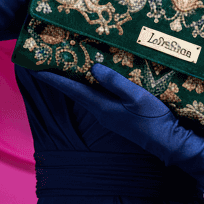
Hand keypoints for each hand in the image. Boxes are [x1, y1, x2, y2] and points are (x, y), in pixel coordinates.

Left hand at [29, 64, 179, 155]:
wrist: (168, 142)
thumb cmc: (153, 119)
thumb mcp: (136, 97)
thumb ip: (115, 82)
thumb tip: (94, 68)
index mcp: (102, 107)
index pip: (72, 89)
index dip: (54, 79)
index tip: (36, 68)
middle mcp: (100, 112)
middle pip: (75, 91)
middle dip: (61, 78)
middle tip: (48, 62)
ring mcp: (108, 115)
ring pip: (86, 94)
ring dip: (75, 81)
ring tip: (67, 65)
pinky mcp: (117, 116)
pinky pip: (98, 97)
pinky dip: (90, 86)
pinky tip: (94, 78)